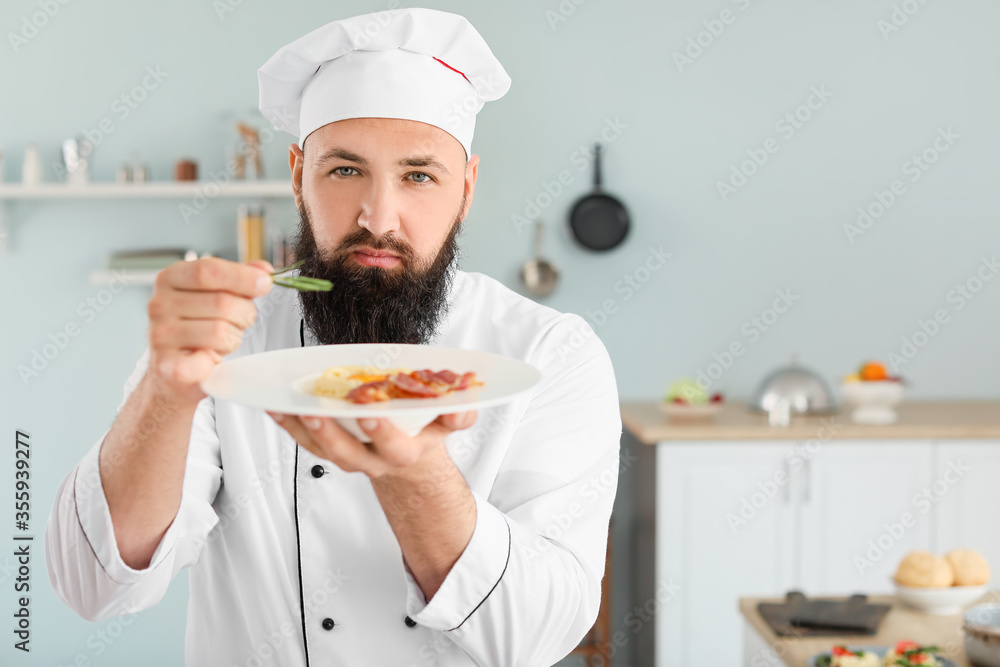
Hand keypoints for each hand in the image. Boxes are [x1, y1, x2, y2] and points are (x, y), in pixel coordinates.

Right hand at [147, 257, 273, 404]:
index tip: (265, 283)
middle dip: (244, 314)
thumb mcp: (216, 294)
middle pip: (222, 303)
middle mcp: (160, 304)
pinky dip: (214, 362)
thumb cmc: (198, 325)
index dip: (242, 276)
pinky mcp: (166, 366)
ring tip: (222, 341)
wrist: (173, 368)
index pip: (208, 270)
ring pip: (220, 332)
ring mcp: (160, 335)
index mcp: (170, 278)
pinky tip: (210, 359)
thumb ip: (240, 280)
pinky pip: (202, 362)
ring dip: (232, 339)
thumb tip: (263, 271)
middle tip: (238, 322)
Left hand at [266, 410, 477, 478]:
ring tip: (285, 406)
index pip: (395, 446)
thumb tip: (462, 403)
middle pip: (348, 453)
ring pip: (321, 449)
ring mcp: (349, 457)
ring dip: (301, 428)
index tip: (370, 413)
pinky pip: (305, 441)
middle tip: (316, 411)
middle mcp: (373, 461)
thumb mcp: (447, 424)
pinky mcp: (330, 451)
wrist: (409, 460)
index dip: (382, 432)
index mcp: (405, 453)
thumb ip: (458, 414)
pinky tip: (276, 406)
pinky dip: (289, 425)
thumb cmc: (424, 431)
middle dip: (331, 433)